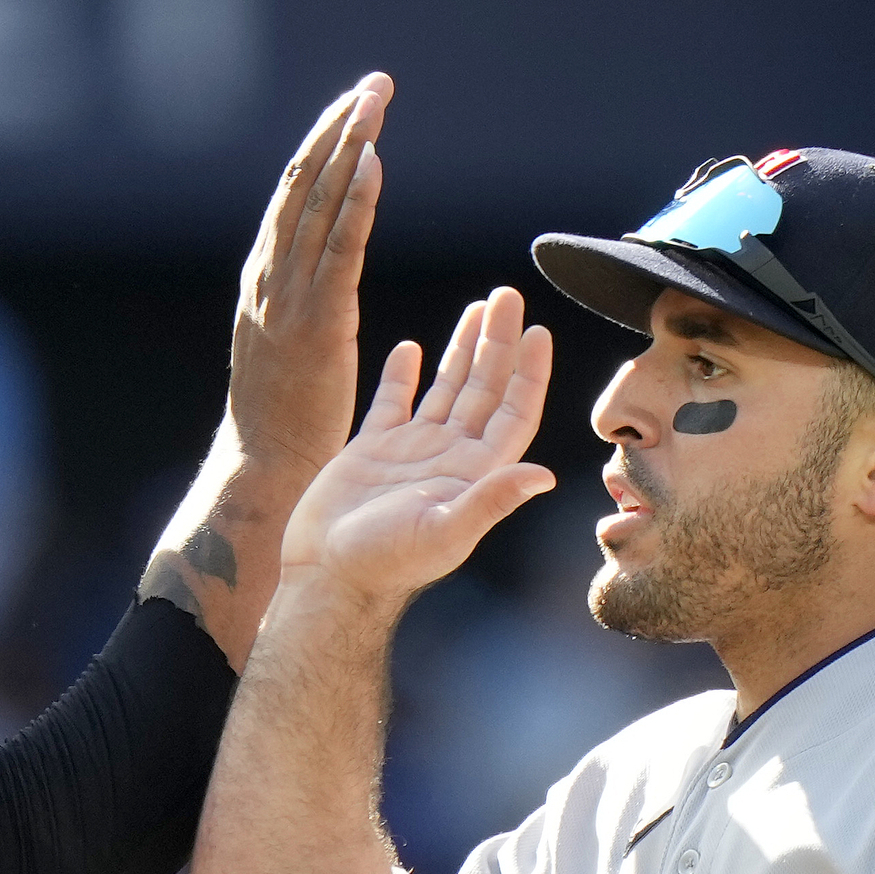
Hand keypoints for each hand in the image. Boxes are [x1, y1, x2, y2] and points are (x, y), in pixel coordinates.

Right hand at [227, 73, 388, 478]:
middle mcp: (270, 277)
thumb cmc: (281, 422)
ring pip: (320, 203)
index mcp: (262, 280)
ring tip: (375, 100)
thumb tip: (313, 276)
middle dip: (338, 128)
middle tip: (374, 85)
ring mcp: (290, 297)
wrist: (263, 471)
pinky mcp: (318, 322)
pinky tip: (375, 160)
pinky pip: (340, 248)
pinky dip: (355, 201)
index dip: (323, 148)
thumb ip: (297, 304)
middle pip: (304, 183)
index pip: (293, 197)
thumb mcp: (283, 347)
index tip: (352, 108)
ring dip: (350, 145)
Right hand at [278, 288, 554, 605]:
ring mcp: (412, 452)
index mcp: (474, 473)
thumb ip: (492, 499)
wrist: (328, 578)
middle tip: (508, 295)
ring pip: (446, 387)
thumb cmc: (387, 564)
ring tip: (478, 307)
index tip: (538, 331)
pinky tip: (411, 348)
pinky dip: (404, 374)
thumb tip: (546, 476)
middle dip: (498, 342)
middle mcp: (450, 457)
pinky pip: (393, 402)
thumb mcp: (446, 530)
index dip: (529, 374)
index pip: (513, 413)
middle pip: (485, 389)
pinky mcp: (371, 450)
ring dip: (463, 349)